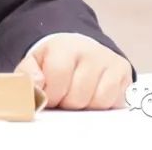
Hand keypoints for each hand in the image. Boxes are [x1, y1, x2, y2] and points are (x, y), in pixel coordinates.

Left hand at [14, 34, 131, 109]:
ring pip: (97, 102)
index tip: (47, 94)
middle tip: (62, 94)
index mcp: (65, 46)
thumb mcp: (35, 62)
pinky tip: (92, 94)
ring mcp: (110, 62)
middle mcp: (91, 51)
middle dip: (65, 101)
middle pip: (77, 96)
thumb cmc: (54, 59)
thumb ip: (27, 74)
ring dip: (83, 105)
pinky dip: (101, 105)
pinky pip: (113, 102)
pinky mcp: (124, 73)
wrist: (78, 47)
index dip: (50, 92)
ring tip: (76, 94)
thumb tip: (35, 87)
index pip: (57, 76)